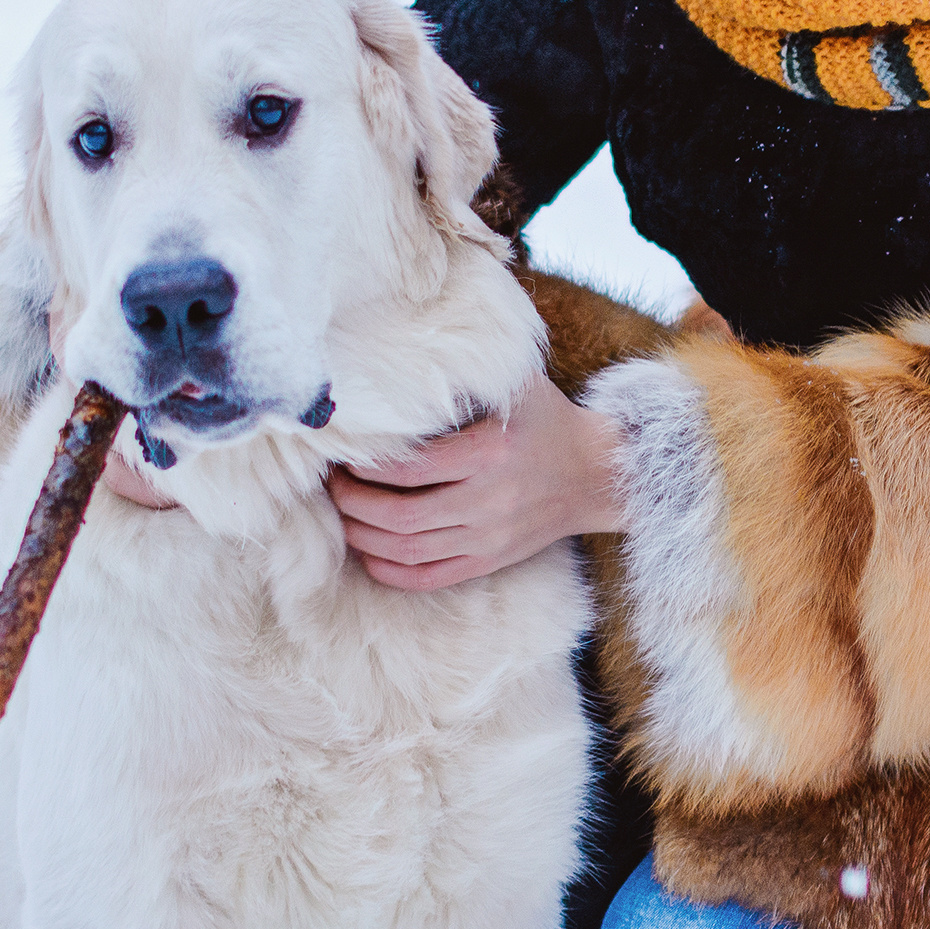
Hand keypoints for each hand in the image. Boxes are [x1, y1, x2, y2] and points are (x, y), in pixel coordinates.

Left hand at [330, 373, 625, 591]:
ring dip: (364, 536)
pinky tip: (369, 553)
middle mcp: (489, 500)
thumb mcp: (516, 381)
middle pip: (401, 516)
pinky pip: (430, 578)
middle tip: (332, 486)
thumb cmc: (547, 419)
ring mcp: (489, 537)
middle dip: (354, 504)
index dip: (366, 467)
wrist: (597, 473)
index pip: (411, 470)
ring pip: (409, 550)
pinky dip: (391, 571)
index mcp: (489, 453)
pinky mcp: (490, 560)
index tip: (345, 454)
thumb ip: (469, 368)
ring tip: (344, 515)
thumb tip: (407, 349)